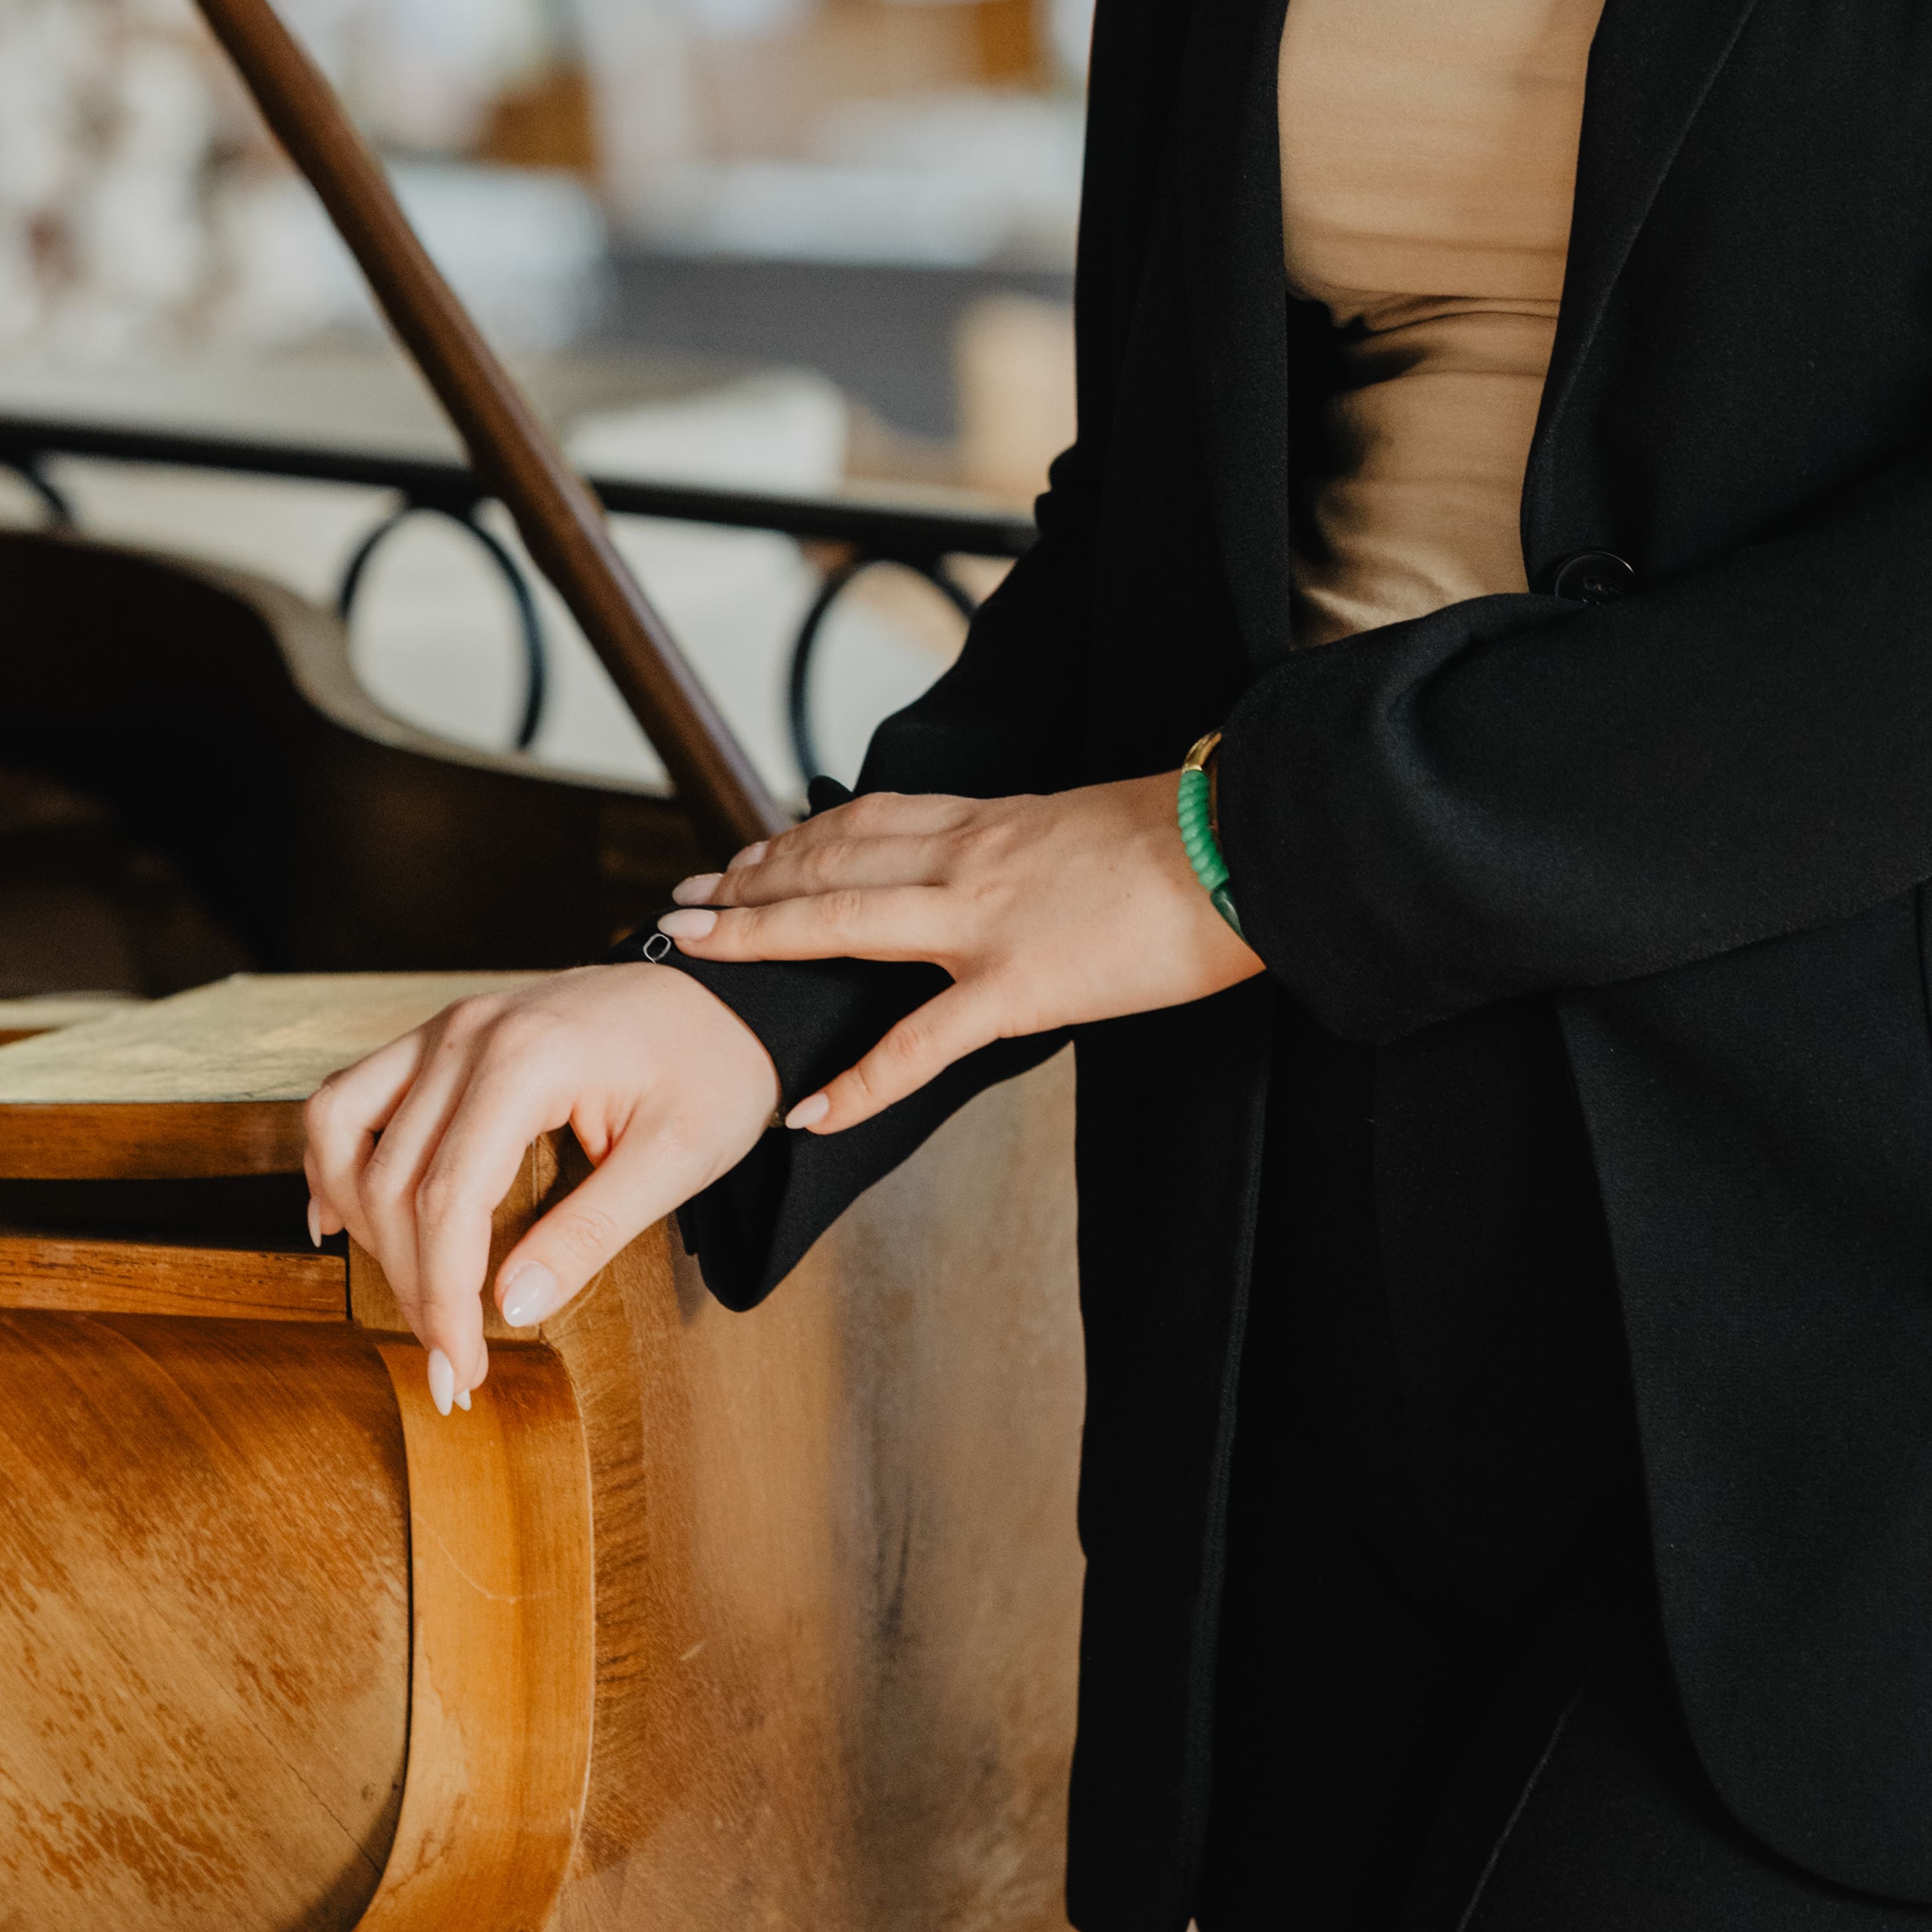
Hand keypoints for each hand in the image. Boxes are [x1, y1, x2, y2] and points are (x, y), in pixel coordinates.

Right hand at [301, 960, 780, 1415]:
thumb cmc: (714, 1069)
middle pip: (394, 1181)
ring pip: (345, 1130)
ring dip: (361, 1224)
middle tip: (452, 1363)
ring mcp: (449, 1026)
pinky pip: (354, 1093)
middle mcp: (470, 1033)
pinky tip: (344, 1217)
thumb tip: (510, 1308)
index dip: (442, 1299)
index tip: (460, 1373)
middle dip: (412, 1285)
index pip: (449, 1202)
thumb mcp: (676, 1159)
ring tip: (410, 1296)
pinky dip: (338, 1157)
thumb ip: (589, 1234)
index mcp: (529, 1059)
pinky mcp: (445, 1035)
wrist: (730, 996)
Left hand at [659, 770, 1261, 1140]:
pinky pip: (919, 1043)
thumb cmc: (1190, 838)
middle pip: (830, 859)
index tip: (750, 849)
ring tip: (702, 953)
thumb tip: (1017, 869)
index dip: (797, 834)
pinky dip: (858, 1082)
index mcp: (991, 819)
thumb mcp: (1090, 826)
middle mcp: (969, 857)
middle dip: (749, 879)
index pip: (867, 819)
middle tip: (688, 899)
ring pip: (845, 919)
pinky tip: (811, 1112)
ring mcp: (983, 921)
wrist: (1243, 845)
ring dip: (763, 934)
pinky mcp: (1017, 986)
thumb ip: (1034, 849)